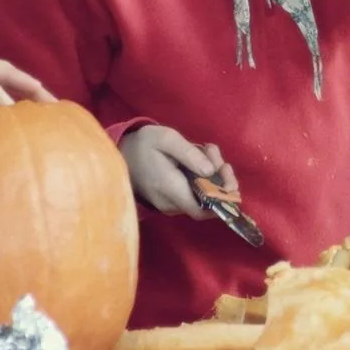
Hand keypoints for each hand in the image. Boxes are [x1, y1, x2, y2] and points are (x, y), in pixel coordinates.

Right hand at [119, 126, 237, 218]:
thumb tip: (211, 172)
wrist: (121, 153)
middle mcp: (171, 204)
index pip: (202, 210)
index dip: (222, 199)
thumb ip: (189, 154)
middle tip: (216, 154)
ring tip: (206, 150)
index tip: (228, 176)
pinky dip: (202, 178)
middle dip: (219, 180)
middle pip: (206, 203)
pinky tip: (199, 159)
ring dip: (212, 176)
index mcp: (169, 189)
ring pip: (201, 198)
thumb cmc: (144, 144)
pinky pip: (193, 194)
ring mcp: (170, 205)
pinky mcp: (171, 201)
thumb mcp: (167, 139)